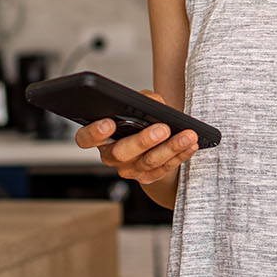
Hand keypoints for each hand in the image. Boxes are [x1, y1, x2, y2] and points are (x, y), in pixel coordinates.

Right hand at [73, 89, 199, 184]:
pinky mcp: (147, 177)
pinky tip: (191, 144)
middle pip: (121, 152)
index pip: (86, 138)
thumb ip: (143, 99)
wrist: (151, 142)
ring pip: (148, 162)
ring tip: (187, 135)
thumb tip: (155, 103)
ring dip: (171, 147)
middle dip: (143, 140)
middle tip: (162, 129)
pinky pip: (164, 168)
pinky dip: (180, 155)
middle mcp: (110, 156)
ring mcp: (129, 170)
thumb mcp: (138, 104)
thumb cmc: (139, 119)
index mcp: (99, 137)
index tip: (108, 123)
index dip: (94, 132)